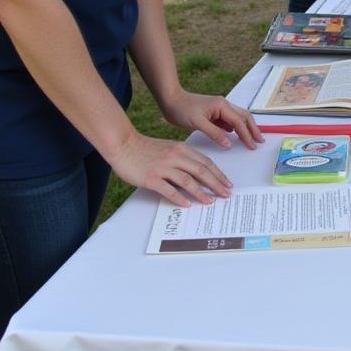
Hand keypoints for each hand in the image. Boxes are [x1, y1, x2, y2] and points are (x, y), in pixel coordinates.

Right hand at [105, 131, 234, 208]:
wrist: (123, 145)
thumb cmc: (145, 148)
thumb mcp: (169, 148)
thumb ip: (182, 158)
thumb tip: (196, 174)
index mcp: (182, 149)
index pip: (206, 162)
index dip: (219, 174)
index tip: (227, 183)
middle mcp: (175, 157)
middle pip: (202, 171)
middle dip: (216, 184)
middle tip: (226, 194)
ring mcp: (163, 167)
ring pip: (188, 181)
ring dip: (201, 192)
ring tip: (210, 201)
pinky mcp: (151, 178)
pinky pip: (169, 190)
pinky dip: (179, 198)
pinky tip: (187, 205)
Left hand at [160, 89, 262, 151]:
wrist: (170, 100)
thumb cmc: (182, 109)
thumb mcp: (198, 122)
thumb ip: (215, 133)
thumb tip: (229, 144)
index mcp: (222, 106)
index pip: (239, 122)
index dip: (247, 134)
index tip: (253, 145)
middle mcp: (224, 105)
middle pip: (244, 117)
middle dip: (253, 129)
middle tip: (259, 141)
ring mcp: (219, 109)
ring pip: (238, 118)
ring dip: (246, 128)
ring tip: (252, 139)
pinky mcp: (214, 114)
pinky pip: (229, 121)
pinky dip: (235, 128)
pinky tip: (236, 136)